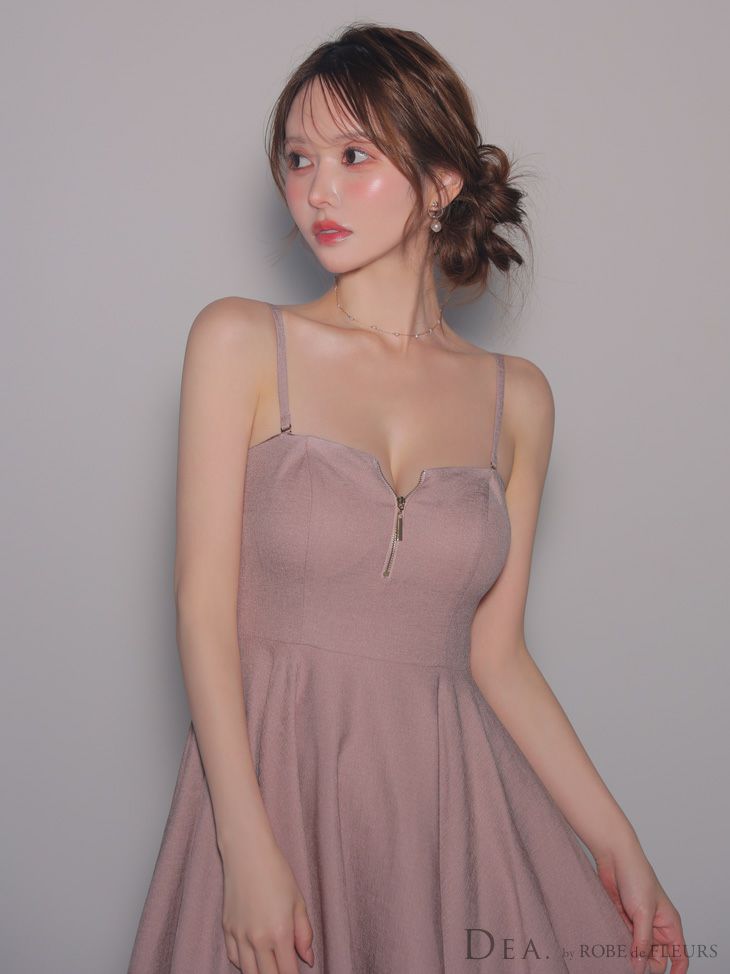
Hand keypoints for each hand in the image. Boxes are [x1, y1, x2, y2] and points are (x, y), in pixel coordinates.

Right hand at [220, 831, 314, 972]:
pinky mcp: (227, 929)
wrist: (247, 853)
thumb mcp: (298, 901)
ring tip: (269, 968)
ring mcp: (239, 935)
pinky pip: (234, 958)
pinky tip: (252, 961)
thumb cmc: (276, 872)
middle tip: (284, 970)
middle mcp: (258, 939)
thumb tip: (308, 960)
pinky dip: (243, 964)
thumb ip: (304, 934)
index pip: (287, 973)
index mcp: (280, 932)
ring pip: (248, 972)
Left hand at [594, 841, 688, 973]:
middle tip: (632, 966)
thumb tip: (640, 968)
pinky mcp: (623, 919)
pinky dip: (619, 945)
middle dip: (646, 965)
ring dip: (630, 956)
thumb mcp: (642, 913)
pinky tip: (612, 948)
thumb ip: (642, 942)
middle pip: (656, 957)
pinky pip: (624, 940)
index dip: (675, 971)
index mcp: (669, 924)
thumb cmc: (635, 876)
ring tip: (620, 957)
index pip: (679, 956)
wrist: (613, 856)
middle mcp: (656, 926)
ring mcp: (639, 923)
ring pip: (638, 951)